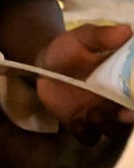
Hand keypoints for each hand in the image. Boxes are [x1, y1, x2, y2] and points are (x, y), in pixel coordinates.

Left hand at [35, 23, 133, 142]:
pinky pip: (90, 137)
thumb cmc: (68, 50)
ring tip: (91, 114)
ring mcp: (101, 115)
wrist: (42, 63)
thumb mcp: (82, 38)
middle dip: (128, 122)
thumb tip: (127, 30)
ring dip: (108, 128)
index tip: (132, 108)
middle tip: (119, 115)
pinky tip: (76, 122)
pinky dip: (85, 133)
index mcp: (124, 83)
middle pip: (131, 121)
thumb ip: (101, 36)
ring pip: (114, 132)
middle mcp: (118, 103)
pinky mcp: (81, 124)